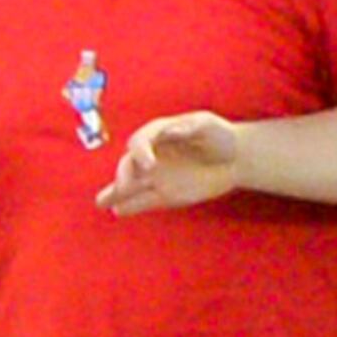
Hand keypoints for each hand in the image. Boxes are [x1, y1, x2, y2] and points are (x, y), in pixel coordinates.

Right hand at [101, 110, 246, 213]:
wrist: (235, 158)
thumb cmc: (220, 135)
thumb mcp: (208, 124)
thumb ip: (190, 127)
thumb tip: (172, 130)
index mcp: (160, 133)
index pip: (141, 140)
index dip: (140, 150)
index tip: (148, 163)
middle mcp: (153, 154)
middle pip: (130, 163)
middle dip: (124, 174)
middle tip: (123, 187)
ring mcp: (157, 175)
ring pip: (131, 184)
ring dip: (115, 193)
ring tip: (101, 203)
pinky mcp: (165, 194)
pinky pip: (143, 201)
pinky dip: (131, 206)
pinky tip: (117, 211)